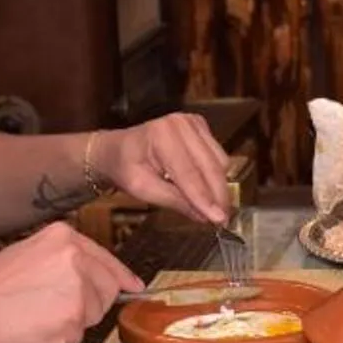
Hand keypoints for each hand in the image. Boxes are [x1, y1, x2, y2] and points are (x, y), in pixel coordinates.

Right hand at [0, 222, 141, 342]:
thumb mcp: (27, 255)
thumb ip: (63, 260)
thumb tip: (96, 275)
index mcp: (63, 236)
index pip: (106, 259)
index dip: (121, 277)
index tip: (134, 286)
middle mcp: (75, 256)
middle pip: (108, 289)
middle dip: (89, 305)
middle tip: (51, 310)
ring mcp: (77, 286)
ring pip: (94, 314)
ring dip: (72, 323)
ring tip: (36, 316)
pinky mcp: (74, 316)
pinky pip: (78, 335)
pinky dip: (60, 339)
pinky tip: (35, 328)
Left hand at [89, 113, 231, 225]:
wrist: (119, 148)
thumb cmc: (125, 167)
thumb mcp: (141, 189)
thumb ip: (173, 200)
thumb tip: (204, 216)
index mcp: (161, 136)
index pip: (189, 173)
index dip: (204, 198)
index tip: (218, 219)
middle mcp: (181, 124)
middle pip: (210, 166)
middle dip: (218, 196)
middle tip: (223, 220)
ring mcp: (193, 122)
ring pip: (220, 162)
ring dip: (218, 186)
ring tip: (212, 206)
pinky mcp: (201, 126)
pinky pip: (219, 156)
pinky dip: (216, 175)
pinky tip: (206, 187)